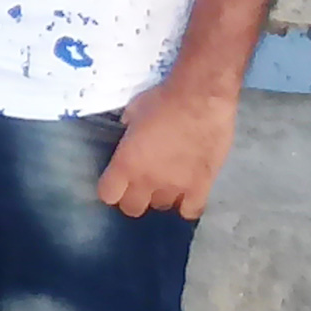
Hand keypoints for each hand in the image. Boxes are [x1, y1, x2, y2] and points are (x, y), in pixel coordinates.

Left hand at [96, 81, 237, 219]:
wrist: (201, 100)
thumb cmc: (162, 100)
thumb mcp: (132, 113)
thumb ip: (127, 132)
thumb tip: (128, 136)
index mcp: (126, 163)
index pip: (108, 195)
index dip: (110, 189)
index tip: (114, 180)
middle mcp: (148, 181)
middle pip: (132, 208)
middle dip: (132, 197)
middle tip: (138, 182)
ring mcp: (177, 187)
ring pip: (161, 207)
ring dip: (159, 196)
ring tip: (164, 182)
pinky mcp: (202, 187)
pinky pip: (191, 211)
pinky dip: (186, 205)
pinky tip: (186, 193)